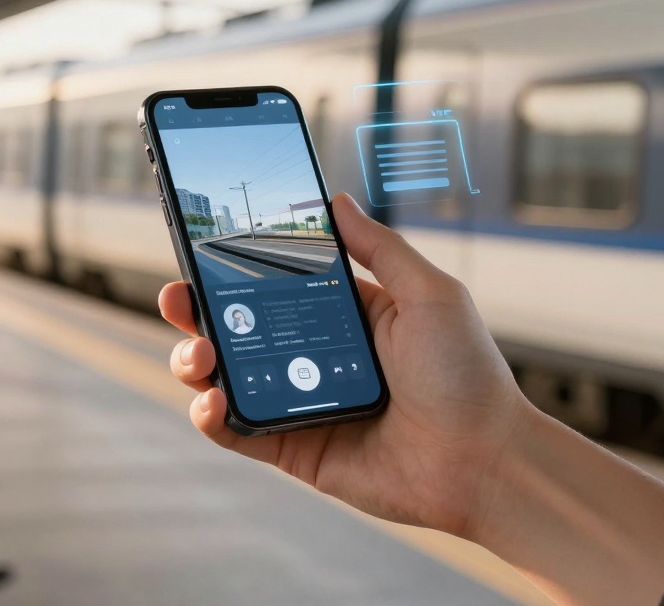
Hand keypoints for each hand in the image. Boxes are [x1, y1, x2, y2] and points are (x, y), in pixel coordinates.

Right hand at [160, 193, 529, 537]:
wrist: (484, 461)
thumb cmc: (468, 376)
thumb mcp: (430, 294)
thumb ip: (378, 248)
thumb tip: (335, 201)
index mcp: (342, 314)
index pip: (273, 280)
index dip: (234, 263)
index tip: (202, 240)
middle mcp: (313, 355)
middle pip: (235, 325)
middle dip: (196, 307)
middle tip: (178, 295)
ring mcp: (298, 402)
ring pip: (225, 376)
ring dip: (195, 359)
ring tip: (198, 352)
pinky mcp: (292, 448)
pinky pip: (236, 431)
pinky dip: (211, 415)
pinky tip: (213, 400)